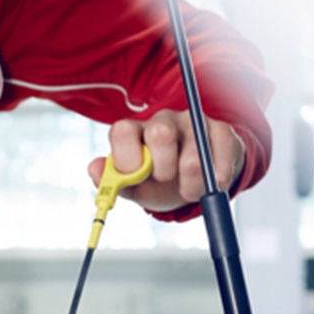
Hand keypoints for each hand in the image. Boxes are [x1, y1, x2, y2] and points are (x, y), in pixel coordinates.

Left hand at [88, 109, 245, 213]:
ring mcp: (192, 122)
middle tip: (167, 181)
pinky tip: (215, 182)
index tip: (136, 177)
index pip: (123, 131)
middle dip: (164, 167)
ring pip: (193, 148)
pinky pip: (220, 149)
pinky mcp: (219, 129)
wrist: (197, 184)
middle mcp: (162, 121)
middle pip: (159, 132)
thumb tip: (93, 169)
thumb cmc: (161, 183)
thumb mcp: (135, 187)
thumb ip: (113, 181)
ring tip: (191, 191)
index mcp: (136, 133)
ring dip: (193, 181)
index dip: (127, 157)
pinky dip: (218, 174)